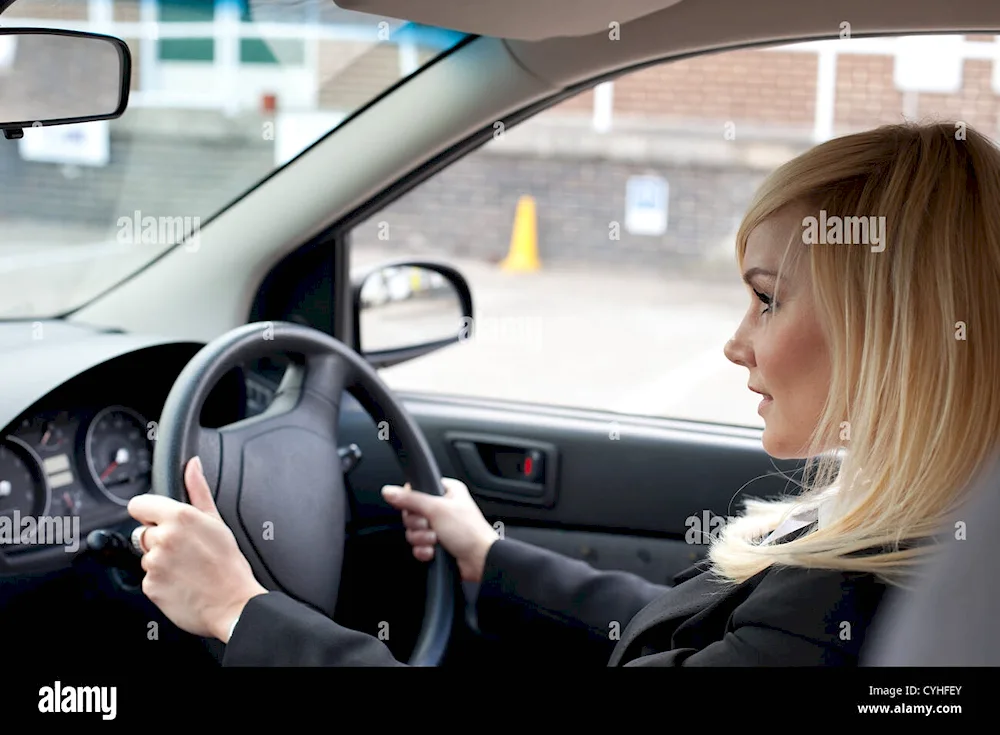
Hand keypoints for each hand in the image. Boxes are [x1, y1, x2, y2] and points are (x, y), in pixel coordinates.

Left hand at [127, 457, 266, 641]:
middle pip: (143, 531)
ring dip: (160, 561)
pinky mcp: (149, 586)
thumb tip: (192, 465)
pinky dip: (161, 581)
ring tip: (186, 568)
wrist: (233, 604)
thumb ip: (198, 489)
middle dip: (159, 539)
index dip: (149, 511)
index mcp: (179, 517)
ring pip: (146, 556)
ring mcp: (154, 564)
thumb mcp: (217, 521)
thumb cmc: (229, 565)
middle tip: (185, 550)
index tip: (160, 520)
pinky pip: (148, 578)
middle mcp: (163, 538)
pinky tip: (181, 582)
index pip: (139, 504)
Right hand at [381, 477, 499, 583]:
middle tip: (430, 525)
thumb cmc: (469, 532)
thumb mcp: (436, 509)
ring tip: (435, 540)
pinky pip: (418, 546)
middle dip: (418, 524)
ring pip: (413, 531)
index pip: (416, 489)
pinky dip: (424, 550)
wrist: (480, 560)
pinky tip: (433, 551)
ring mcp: (439, 527)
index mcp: (447, 491)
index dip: (412, 501)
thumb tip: (389, 491)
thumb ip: (410, 499)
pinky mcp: (437, 544)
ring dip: (421, 538)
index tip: (419, 508)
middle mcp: (442, 507)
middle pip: (411, 512)